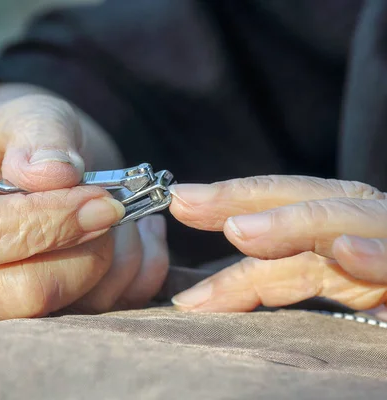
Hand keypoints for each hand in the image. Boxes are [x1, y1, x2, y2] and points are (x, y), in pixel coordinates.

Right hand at [0, 93, 168, 320]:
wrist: (18, 179)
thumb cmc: (15, 144)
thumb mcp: (28, 115)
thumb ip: (42, 135)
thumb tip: (55, 176)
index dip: (41, 223)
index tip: (99, 200)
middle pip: (15, 295)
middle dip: (82, 254)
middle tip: (110, 210)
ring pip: (56, 316)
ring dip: (109, 265)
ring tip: (111, 220)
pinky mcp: (7, 329)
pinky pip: (83, 322)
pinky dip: (120, 282)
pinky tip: (119, 243)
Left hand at [168, 176, 386, 311]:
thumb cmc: (377, 285)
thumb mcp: (317, 280)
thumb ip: (272, 276)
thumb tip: (200, 293)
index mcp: (337, 227)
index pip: (277, 204)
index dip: (228, 198)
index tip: (177, 201)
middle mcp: (365, 226)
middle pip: (303, 202)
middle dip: (244, 199)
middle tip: (186, 203)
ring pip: (346, 223)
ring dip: (294, 223)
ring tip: (241, 229)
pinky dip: (378, 258)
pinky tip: (347, 253)